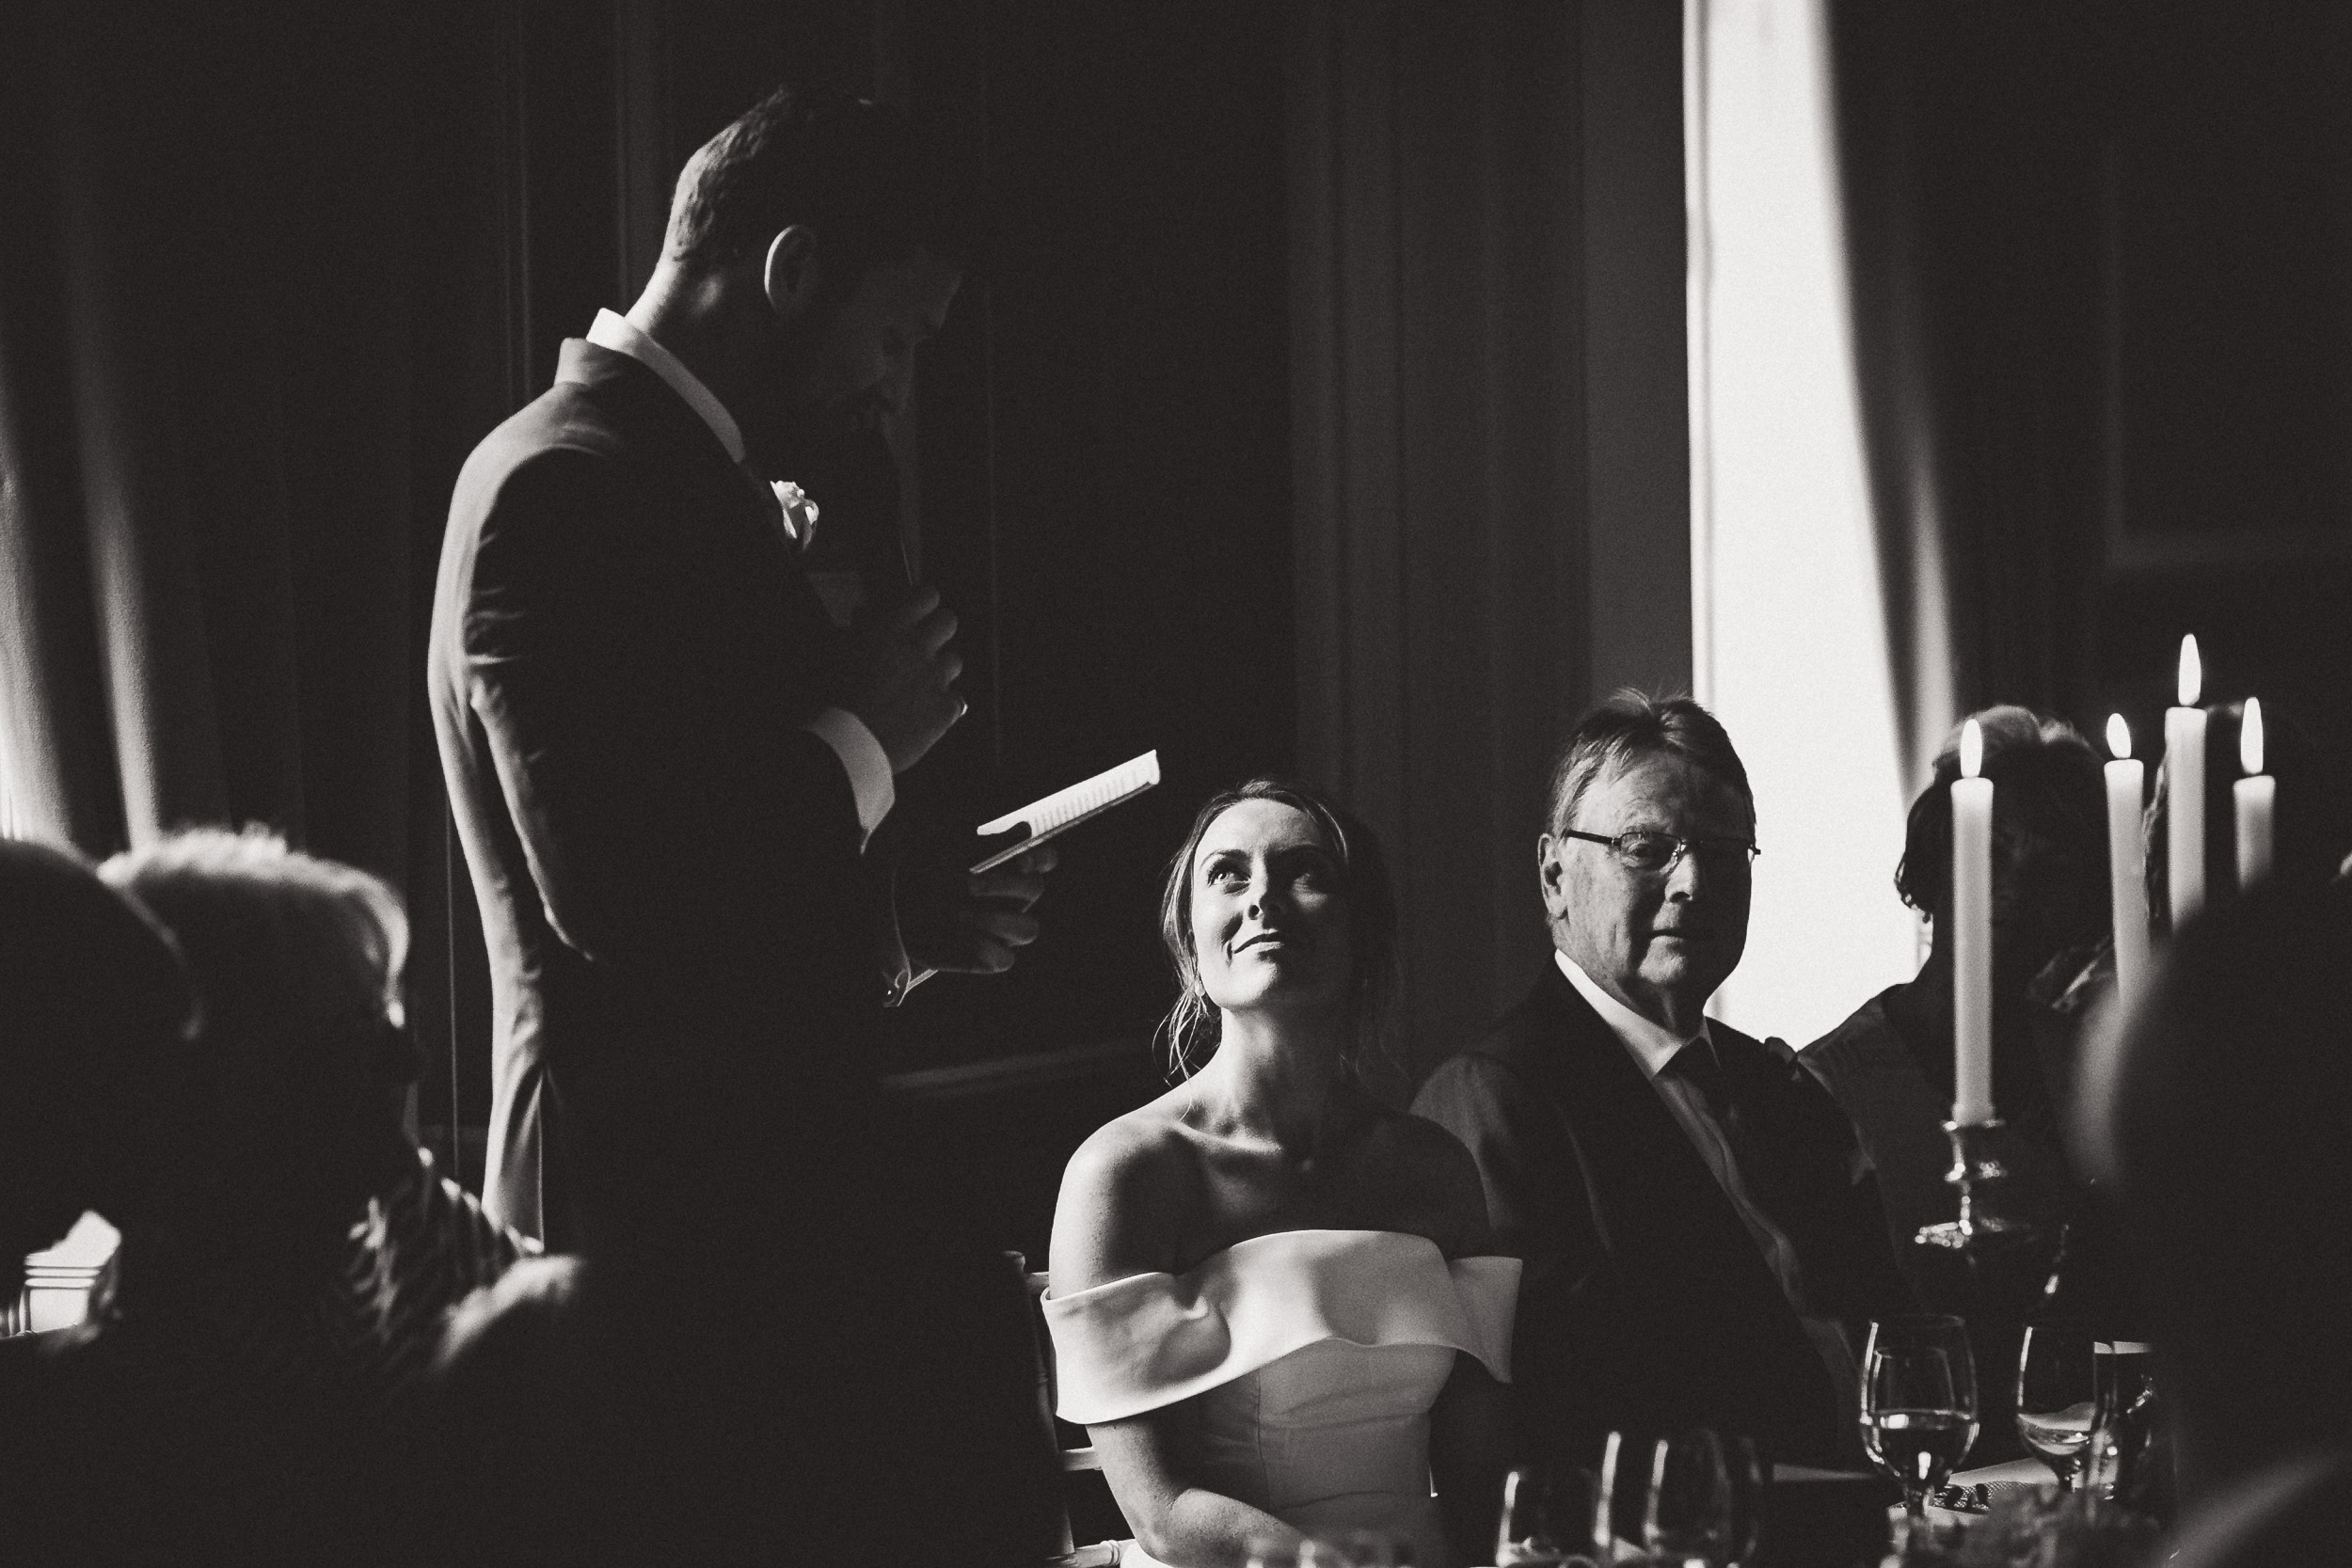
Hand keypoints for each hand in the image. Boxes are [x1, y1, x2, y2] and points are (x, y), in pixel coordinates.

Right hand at [842, 587, 963, 773]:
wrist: (845, 744)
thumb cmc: (832, 697)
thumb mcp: (836, 652)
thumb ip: (858, 629)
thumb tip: (867, 615)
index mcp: (891, 628)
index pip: (927, 595)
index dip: (922, 603)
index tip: (917, 611)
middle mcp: (919, 648)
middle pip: (949, 622)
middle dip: (936, 631)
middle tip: (920, 645)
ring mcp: (935, 679)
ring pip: (954, 661)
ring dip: (939, 669)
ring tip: (918, 684)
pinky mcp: (945, 710)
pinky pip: (957, 701)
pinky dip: (944, 706)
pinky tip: (925, 713)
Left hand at [896, 839, 1058, 975]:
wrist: (893, 908)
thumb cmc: (924, 873)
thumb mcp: (949, 851)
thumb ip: (987, 845)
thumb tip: (1024, 831)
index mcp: (1010, 868)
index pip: (1044, 859)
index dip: (1039, 858)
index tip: (1020, 858)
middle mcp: (1014, 900)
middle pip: (1035, 889)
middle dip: (1004, 884)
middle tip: (969, 882)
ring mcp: (1004, 931)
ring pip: (1027, 929)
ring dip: (994, 918)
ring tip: (957, 912)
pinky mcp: (989, 958)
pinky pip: (1004, 959)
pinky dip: (983, 947)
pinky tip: (956, 935)